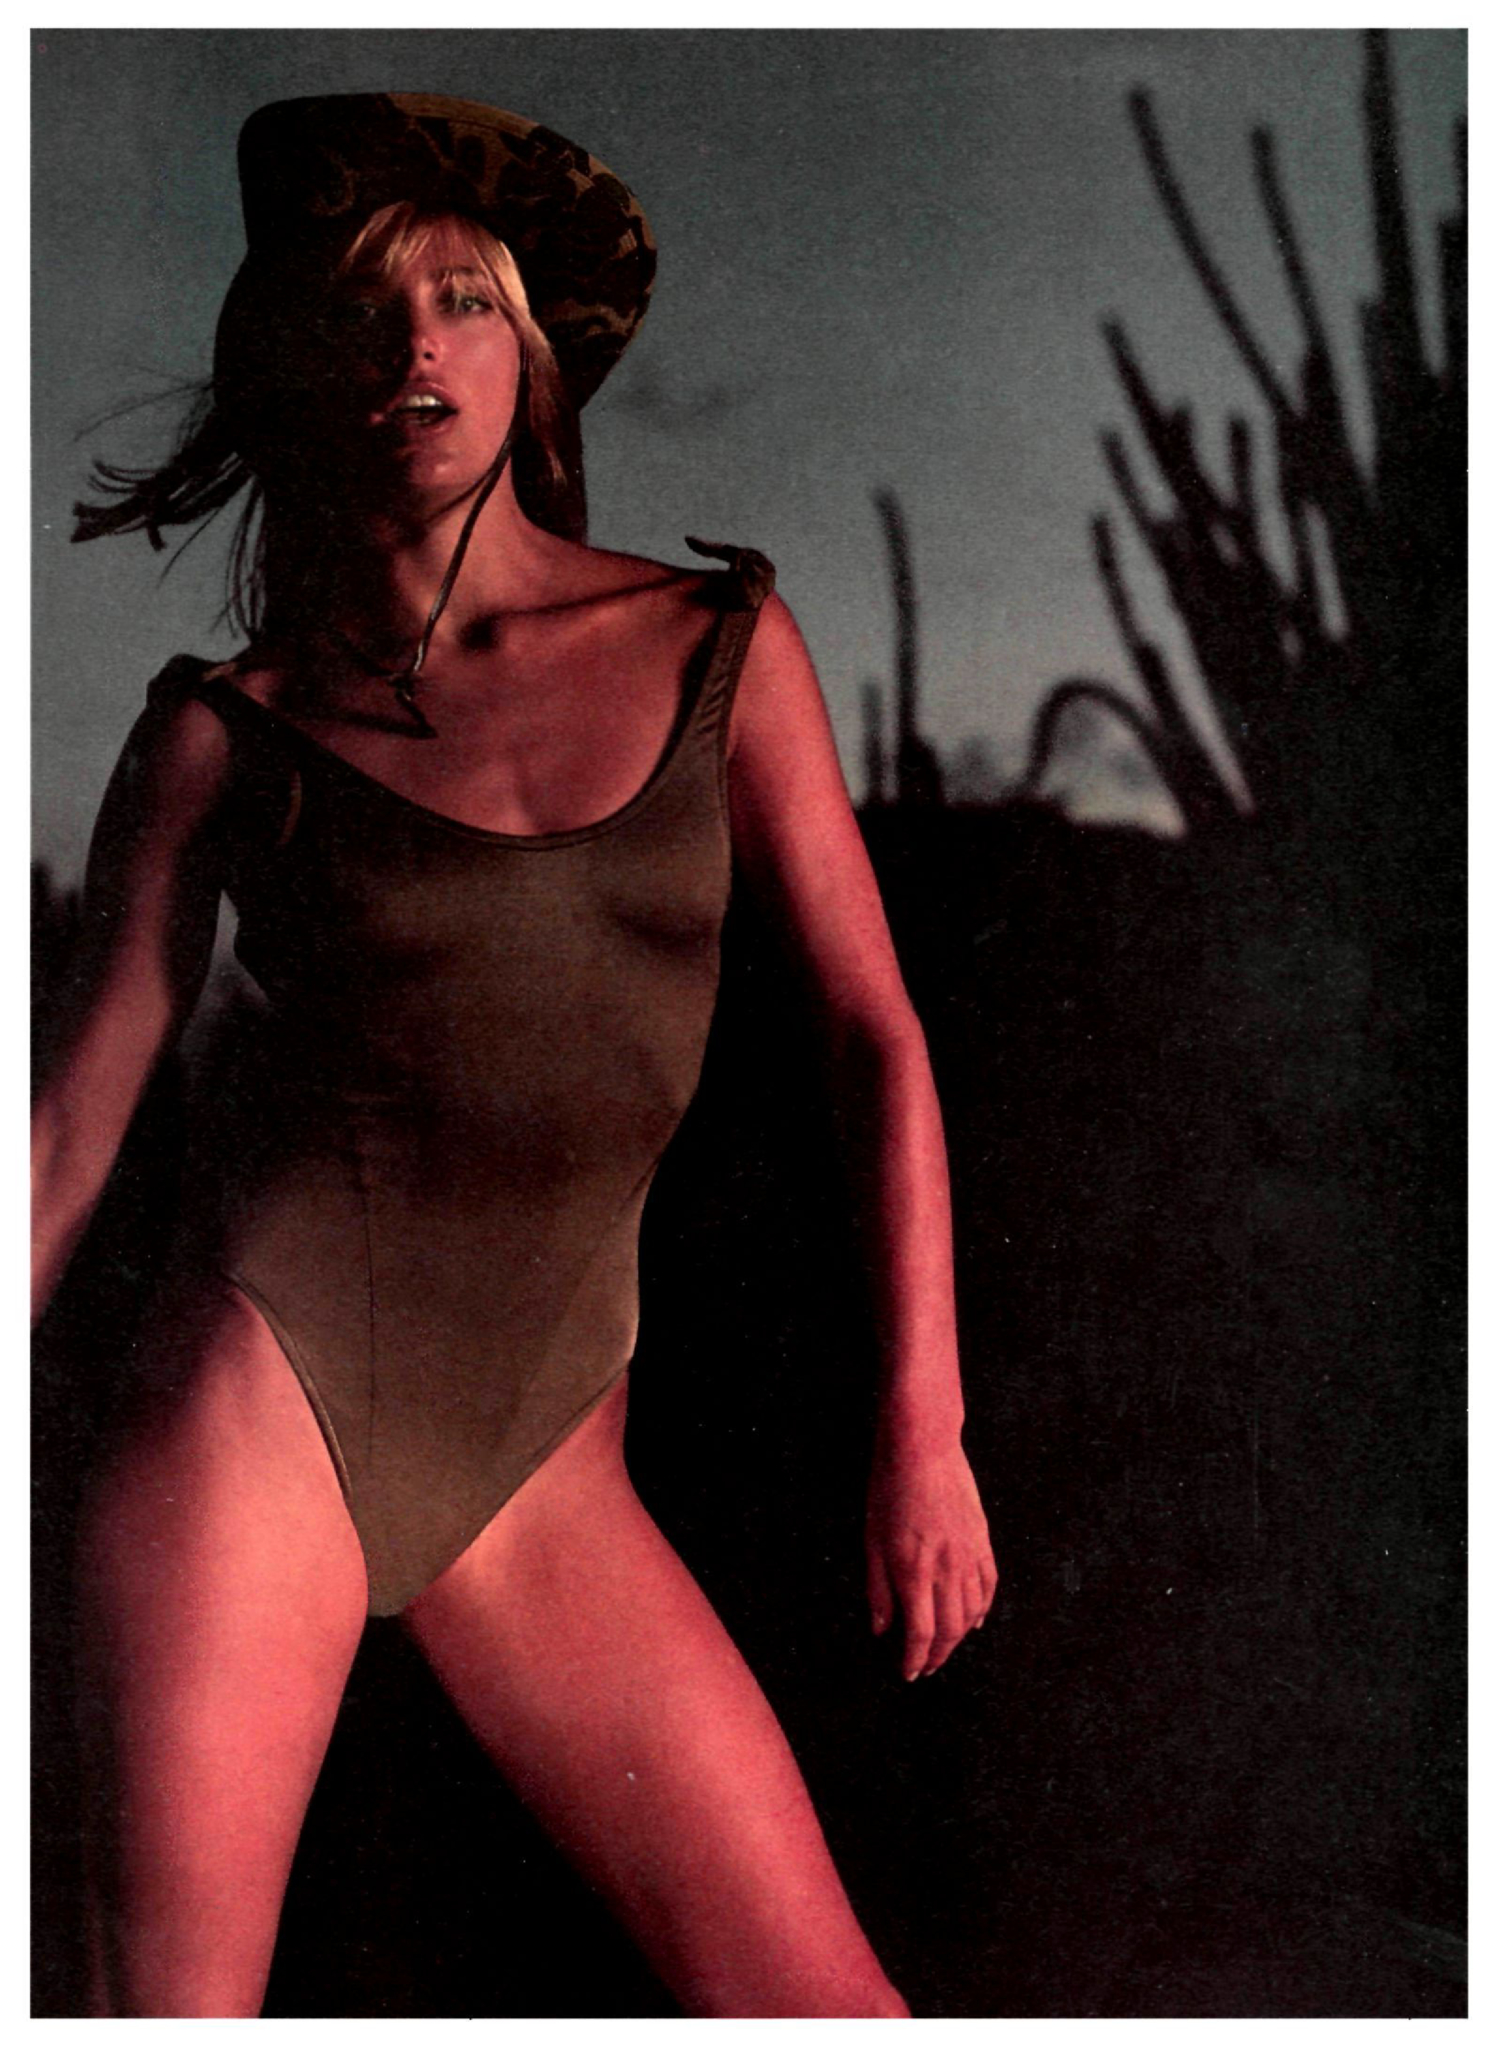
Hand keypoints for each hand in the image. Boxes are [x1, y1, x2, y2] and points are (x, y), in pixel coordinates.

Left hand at [865, 1438, 996, 1679]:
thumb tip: (881, 1628)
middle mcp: (946, 1570)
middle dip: (938, 1655)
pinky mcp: (982, 1541)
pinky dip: (983, 1608)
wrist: (924, 1449)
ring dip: (959, 1637)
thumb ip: (878, 1589)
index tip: (909, 1672)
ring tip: (945, 1647)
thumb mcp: (872, 1540)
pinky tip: (976, 1620)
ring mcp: (969, 1556)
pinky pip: (989, 1586)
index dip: (915, 1659)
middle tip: (927, 1667)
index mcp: (914, 1572)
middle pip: (950, 1630)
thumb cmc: (889, 1489)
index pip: (920, 1633)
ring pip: (972, 1613)